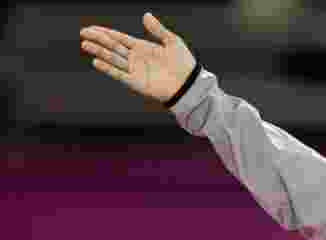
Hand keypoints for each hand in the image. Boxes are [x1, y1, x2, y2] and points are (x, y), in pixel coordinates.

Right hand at [80, 13, 196, 104]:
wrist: (189, 84)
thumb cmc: (184, 63)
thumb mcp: (172, 42)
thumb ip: (158, 29)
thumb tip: (145, 15)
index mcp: (142, 47)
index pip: (119, 38)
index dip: (105, 33)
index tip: (90, 28)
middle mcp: (135, 58)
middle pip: (112, 46)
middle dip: (98, 40)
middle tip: (83, 33)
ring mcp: (135, 70)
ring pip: (113, 59)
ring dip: (99, 52)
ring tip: (85, 44)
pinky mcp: (137, 82)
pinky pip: (119, 74)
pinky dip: (108, 68)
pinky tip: (97, 61)